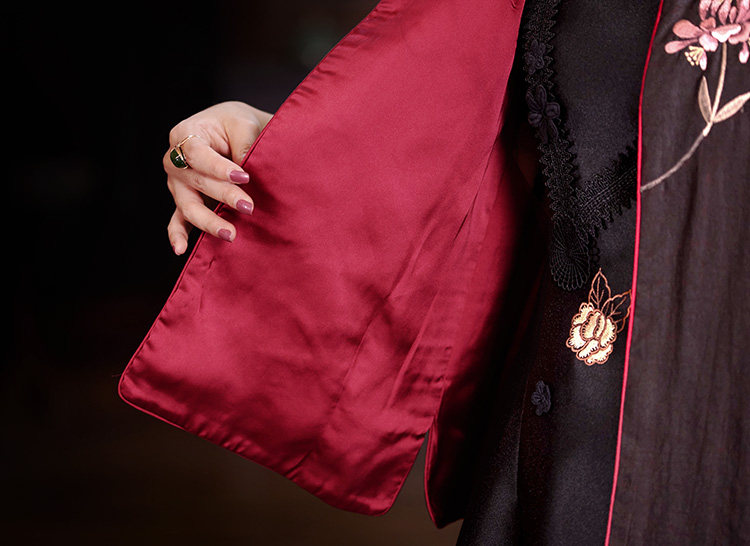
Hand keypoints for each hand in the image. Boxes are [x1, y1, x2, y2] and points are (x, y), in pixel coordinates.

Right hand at [163, 101, 273, 254]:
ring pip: (188, 206)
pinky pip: (177, 220)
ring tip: (230, 233)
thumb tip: (248, 173)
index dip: (219, 168)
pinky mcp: (185, 202)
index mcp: (186, 134)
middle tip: (248, 207)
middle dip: (223, 196)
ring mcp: (178, 184)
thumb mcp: (244, 125)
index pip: (197, 155)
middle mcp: (175, 161)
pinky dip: (178, 235)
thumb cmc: (237, 124)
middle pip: (196, 182)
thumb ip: (244, 145)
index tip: (243, 177)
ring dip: (208, 221)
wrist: (233, 130)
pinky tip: (181, 249)